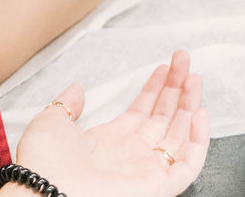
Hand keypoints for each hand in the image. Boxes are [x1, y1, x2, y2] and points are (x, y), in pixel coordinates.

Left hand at [9, 50, 208, 196]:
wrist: (46, 190)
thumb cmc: (45, 161)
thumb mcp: (51, 121)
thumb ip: (67, 104)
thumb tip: (77, 89)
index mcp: (109, 141)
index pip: (141, 112)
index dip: (154, 88)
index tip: (163, 67)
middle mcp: (131, 155)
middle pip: (163, 118)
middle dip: (175, 88)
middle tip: (184, 60)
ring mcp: (145, 169)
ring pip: (178, 135)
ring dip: (189, 104)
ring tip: (194, 77)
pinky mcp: (158, 186)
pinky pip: (188, 165)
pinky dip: (197, 141)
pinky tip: (199, 113)